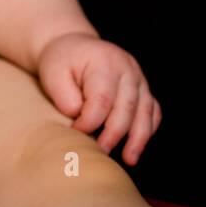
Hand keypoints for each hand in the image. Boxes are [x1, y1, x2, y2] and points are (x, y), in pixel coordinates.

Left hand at [37, 32, 161, 164]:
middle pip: (127, 107)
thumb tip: (78, 115)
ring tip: (129, 159)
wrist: (74, 47)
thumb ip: (63, 94)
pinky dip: (147, 130)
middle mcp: (128, 68)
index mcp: (104, 61)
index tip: (76, 132)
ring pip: (145, 111)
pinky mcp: (143, 89)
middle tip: (100, 152)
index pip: (102, 99)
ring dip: (138, 138)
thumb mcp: (52, 72)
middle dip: (114, 134)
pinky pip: (153, 111)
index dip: (90, 121)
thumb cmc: (61, 61)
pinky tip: (137, 147)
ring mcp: (139, 78)